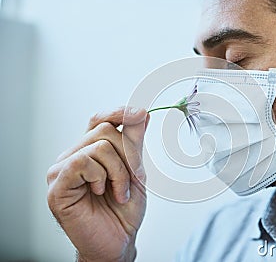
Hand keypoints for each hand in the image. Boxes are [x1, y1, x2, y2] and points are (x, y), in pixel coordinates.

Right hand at [47, 107, 148, 261]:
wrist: (118, 240)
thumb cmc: (124, 209)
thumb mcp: (136, 171)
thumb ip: (134, 143)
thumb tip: (141, 113)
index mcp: (91, 152)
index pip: (100, 120)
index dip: (118, 112)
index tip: (140, 113)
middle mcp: (74, 157)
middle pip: (105, 130)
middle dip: (129, 155)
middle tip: (133, 179)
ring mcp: (62, 170)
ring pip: (99, 146)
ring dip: (119, 171)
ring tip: (119, 192)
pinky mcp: (57, 186)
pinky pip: (82, 162)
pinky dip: (101, 177)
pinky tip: (100, 193)